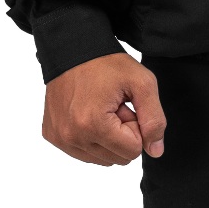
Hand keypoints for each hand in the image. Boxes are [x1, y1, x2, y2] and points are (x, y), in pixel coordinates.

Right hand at [42, 52, 166, 165]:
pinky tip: (89, 112)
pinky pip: (83, 153)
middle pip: (117, 158)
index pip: (133, 151)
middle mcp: (72, 137)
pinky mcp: (52, 136)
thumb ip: (154, 119)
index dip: (136, 126)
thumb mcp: (142, 83)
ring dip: (108, 137)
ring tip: (102, 108)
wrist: (73, 48)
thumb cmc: (107, 63)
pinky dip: (91, 137)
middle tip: (116, 106)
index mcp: (93, 125)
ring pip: (101, 159)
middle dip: (122, 134)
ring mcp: (60, 138)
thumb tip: (156, 151)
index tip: (127, 105)